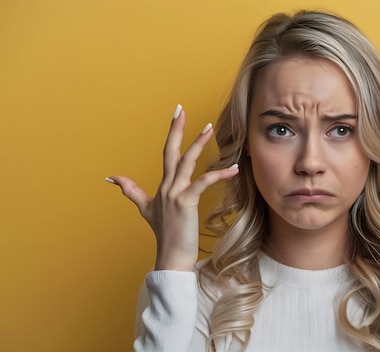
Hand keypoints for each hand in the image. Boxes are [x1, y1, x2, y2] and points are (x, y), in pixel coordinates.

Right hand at [105, 104, 238, 270]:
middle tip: (181, 109)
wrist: (171, 257)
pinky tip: (233, 169)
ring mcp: (175, 194)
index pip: (166, 152)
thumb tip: (111, 177)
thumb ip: (131, 191)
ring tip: (209, 128)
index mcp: (163, 185)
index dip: (172, 132)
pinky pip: (202, 183)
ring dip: (198, 144)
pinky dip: (219, 174)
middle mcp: (168, 186)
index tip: (178, 113)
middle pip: (172, 151)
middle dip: (176, 129)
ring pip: (186, 163)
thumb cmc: (164, 234)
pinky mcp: (186, 203)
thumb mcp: (146, 209)